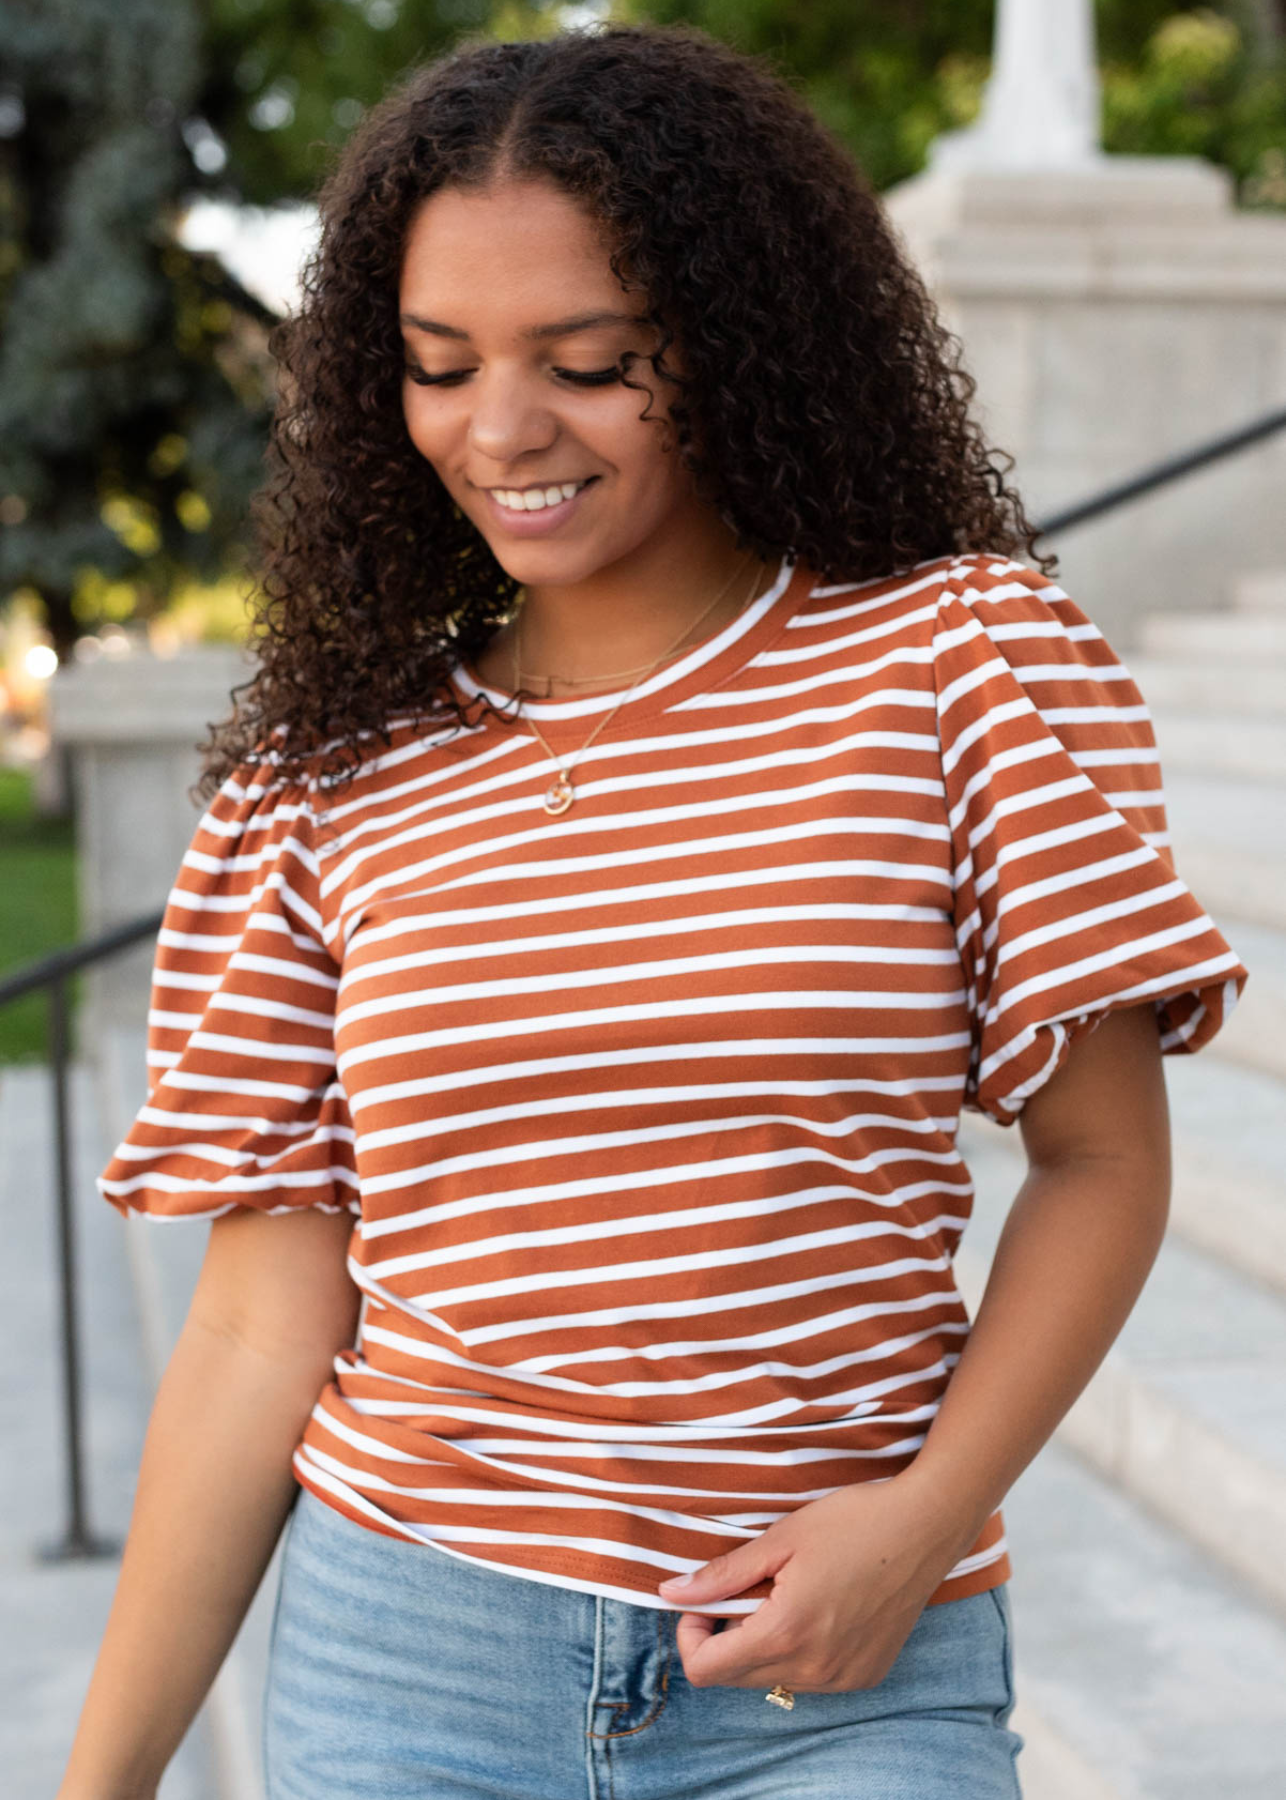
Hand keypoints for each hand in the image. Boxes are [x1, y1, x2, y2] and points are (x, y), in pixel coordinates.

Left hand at [656, 1469, 977, 1693]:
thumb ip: (722, 1574)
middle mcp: (815, 1669)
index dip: (690, 1635)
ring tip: (787, 1593)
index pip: (707, 1670)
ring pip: (772, 1678)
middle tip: (746, 1587)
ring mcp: (843, 1679)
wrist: (924, 1527)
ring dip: (761, 1643)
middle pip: (736, 1677)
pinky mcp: (865, 1676)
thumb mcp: (780, 1539)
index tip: (702, 1599)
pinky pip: (809, 1678)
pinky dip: (797, 1650)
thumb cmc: (852, 1522)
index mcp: (786, 1632)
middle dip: (724, 1636)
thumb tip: (669, 1592)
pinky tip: (818, 1608)